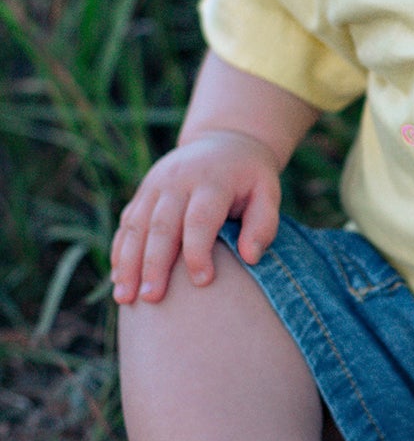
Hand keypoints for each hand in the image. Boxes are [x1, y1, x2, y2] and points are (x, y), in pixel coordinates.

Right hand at [111, 130, 282, 305]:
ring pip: (136, 225)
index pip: (200, 219)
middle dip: (154, 264)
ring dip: (128, 263)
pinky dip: (121, 251)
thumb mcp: (268, 193)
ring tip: (125, 298)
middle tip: (151, 298)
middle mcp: (178, 180)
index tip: (202, 282)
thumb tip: (250, 257)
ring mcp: (156, 184)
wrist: (225, 142)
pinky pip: (127, 222)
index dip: (199, 251)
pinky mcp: (143, 192)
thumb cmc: (250, 178)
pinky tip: (118, 279)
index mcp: (212, 181)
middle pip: (161, 225)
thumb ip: (264, 224)